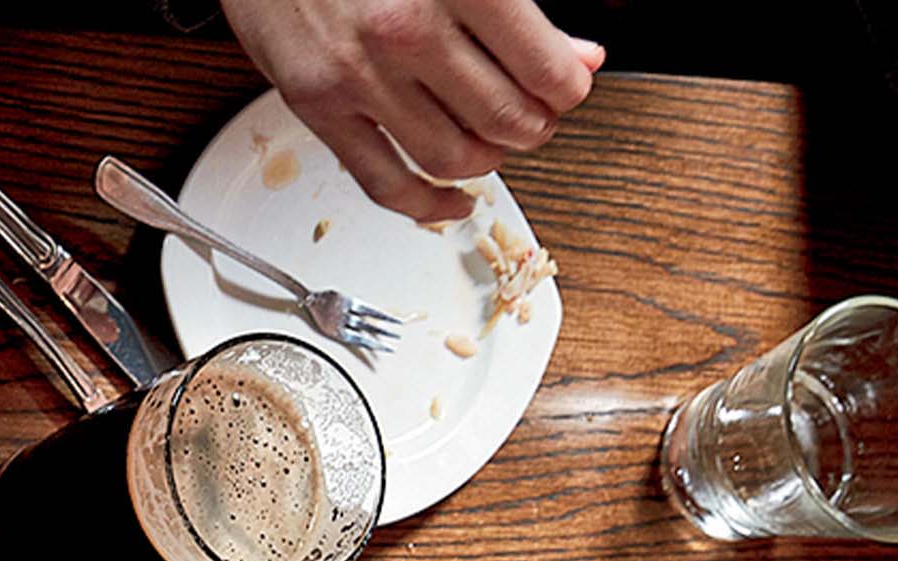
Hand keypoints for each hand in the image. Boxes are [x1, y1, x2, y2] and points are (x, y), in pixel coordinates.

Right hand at [215, 0, 602, 222]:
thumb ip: (522, 14)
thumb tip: (579, 59)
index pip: (544, 70)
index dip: (568, 90)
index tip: (564, 89)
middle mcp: (407, 30)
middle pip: (506, 119)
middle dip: (533, 126)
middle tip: (531, 116)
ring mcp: (359, 74)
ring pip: (453, 157)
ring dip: (487, 161)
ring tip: (490, 142)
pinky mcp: (318, 106)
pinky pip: (384, 183)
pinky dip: (429, 205)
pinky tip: (452, 201)